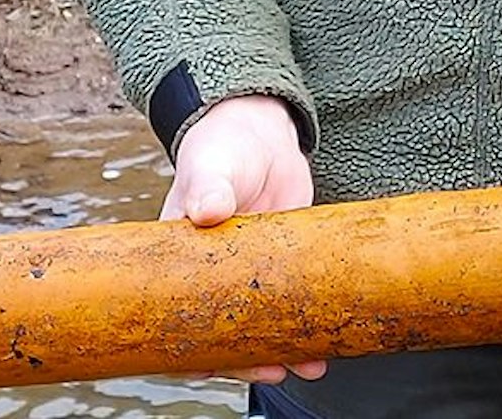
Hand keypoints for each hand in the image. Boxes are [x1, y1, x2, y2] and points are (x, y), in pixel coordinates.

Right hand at [160, 94, 326, 383]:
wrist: (263, 132)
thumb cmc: (223, 147)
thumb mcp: (211, 166)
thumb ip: (207, 187)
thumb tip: (207, 210)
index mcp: (182, 260)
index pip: (178, 316)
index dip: (190, 348)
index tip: (207, 368)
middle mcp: (213, 275)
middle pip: (223, 332)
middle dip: (244, 359)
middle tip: (270, 370)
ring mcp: (249, 272)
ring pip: (261, 324)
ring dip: (280, 349)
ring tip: (307, 365)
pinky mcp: (282, 263)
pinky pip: (291, 303)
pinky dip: (304, 324)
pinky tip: (324, 343)